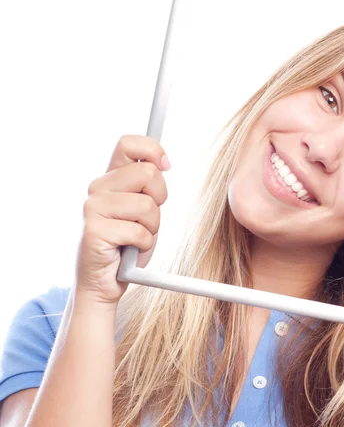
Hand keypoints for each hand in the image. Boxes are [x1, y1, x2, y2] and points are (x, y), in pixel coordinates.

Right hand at [75, 134, 169, 306]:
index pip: (128, 144)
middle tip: (148, 219)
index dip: (153, 149)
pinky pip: (139, 232)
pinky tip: (129, 250)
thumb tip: (162, 163)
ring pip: (147, 205)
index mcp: (111, 178)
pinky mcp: (95, 231)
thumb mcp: (144, 210)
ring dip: (152, 227)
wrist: (105, 283)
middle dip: (160, 198)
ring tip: (136, 238)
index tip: (166, 165)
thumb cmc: (128, 245)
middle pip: (147, 173)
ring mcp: (93, 208)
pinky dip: (143, 245)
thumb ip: (148, 186)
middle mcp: (98, 188)